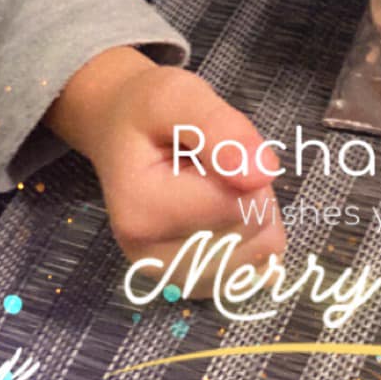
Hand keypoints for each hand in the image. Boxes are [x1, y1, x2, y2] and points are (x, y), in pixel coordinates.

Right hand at [45, 47, 286, 295]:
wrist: (117, 130)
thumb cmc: (147, 110)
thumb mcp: (180, 96)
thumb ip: (220, 129)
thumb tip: (263, 173)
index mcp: (143, 210)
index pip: (238, 203)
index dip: (246, 165)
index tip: (215, 145)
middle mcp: (150, 256)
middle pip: (252, 230)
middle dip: (251, 188)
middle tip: (213, 162)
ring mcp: (170, 277)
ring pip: (260, 254)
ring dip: (254, 212)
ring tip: (215, 184)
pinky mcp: (191, 283)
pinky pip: (254, 272)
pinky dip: (253, 239)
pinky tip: (225, 213)